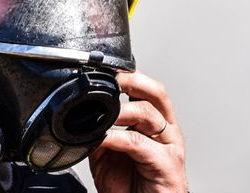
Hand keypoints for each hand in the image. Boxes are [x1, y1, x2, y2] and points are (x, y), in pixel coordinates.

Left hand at [88, 71, 186, 192]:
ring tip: (101, 114)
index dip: (128, 75)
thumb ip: (99, 133)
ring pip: (147, 113)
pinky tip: (102, 138)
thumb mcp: (108, 155)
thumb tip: (80, 118)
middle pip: (156, 92)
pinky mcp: (167, 164)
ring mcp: (169, 146)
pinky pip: (138, 143)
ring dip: (120, 110)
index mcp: (155, 123)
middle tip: (109, 81)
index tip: (105, 69)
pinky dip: (116, 137)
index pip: (147, 89)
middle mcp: (166, 130)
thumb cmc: (133, 187)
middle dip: (131, 80)